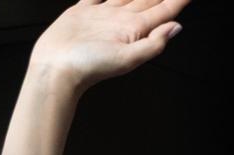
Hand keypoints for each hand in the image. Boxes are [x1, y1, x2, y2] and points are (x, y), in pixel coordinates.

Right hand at [29, 0, 189, 97]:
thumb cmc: (88, 67)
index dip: (178, 1)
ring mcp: (103, 15)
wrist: (55, 69)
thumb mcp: (128, 58)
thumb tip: (176, 28)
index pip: (164, 11)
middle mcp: (121, 21)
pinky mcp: (83, 12)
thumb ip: (154, 43)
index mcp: (134, 30)